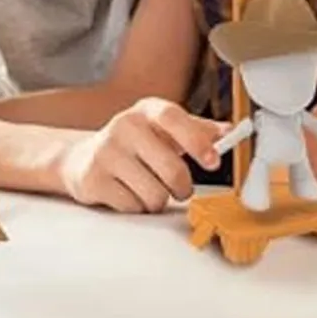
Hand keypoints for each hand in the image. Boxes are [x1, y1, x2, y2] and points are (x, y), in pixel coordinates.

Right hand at [58, 98, 224, 213]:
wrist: (84, 159)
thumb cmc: (135, 144)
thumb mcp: (165, 130)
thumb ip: (199, 130)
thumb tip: (232, 131)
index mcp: (147, 110)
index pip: (174, 118)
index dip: (197, 140)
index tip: (213, 162)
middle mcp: (124, 125)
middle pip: (171, 169)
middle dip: (182, 187)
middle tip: (180, 188)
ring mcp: (106, 152)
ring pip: (154, 194)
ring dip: (157, 200)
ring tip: (148, 188)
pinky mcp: (93, 179)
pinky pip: (132, 207)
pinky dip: (136, 207)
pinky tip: (127, 193)